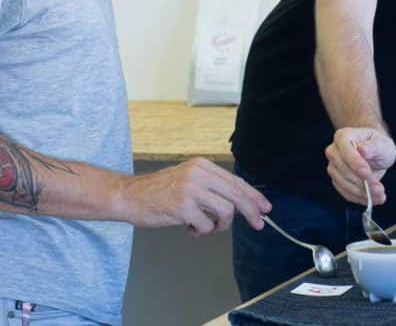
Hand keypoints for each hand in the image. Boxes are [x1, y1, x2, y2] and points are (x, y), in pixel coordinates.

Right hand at [122, 157, 270, 234]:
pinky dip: (202, 231)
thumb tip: (242, 204)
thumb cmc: (159, 191)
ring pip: (226, 210)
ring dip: (221, 225)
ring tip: (207, 227)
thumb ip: (213, 188)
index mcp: (203, 165)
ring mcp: (190, 189)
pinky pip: (207, 225)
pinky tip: (190, 228)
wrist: (130, 196)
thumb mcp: (189, 180)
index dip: (253, 196)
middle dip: (251, 211)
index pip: (236, 181)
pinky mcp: (182, 206)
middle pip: (236, 194)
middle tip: (259, 224)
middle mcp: (198, 173)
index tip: (265, 208)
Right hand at [325, 127, 395, 204]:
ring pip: (344, 184)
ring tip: (380, 195)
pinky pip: (346, 193)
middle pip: (343, 170)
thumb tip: (362, 149)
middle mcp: (334, 151)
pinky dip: (360, 198)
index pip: (345, 151)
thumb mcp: (382, 144)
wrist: (375, 154)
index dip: (355, 163)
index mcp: (343, 136)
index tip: (367, 173)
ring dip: (363, 193)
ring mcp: (333, 167)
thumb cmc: (378, 145)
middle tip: (380, 189)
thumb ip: (373, 147)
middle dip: (362, 182)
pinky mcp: (337, 181)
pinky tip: (373, 198)